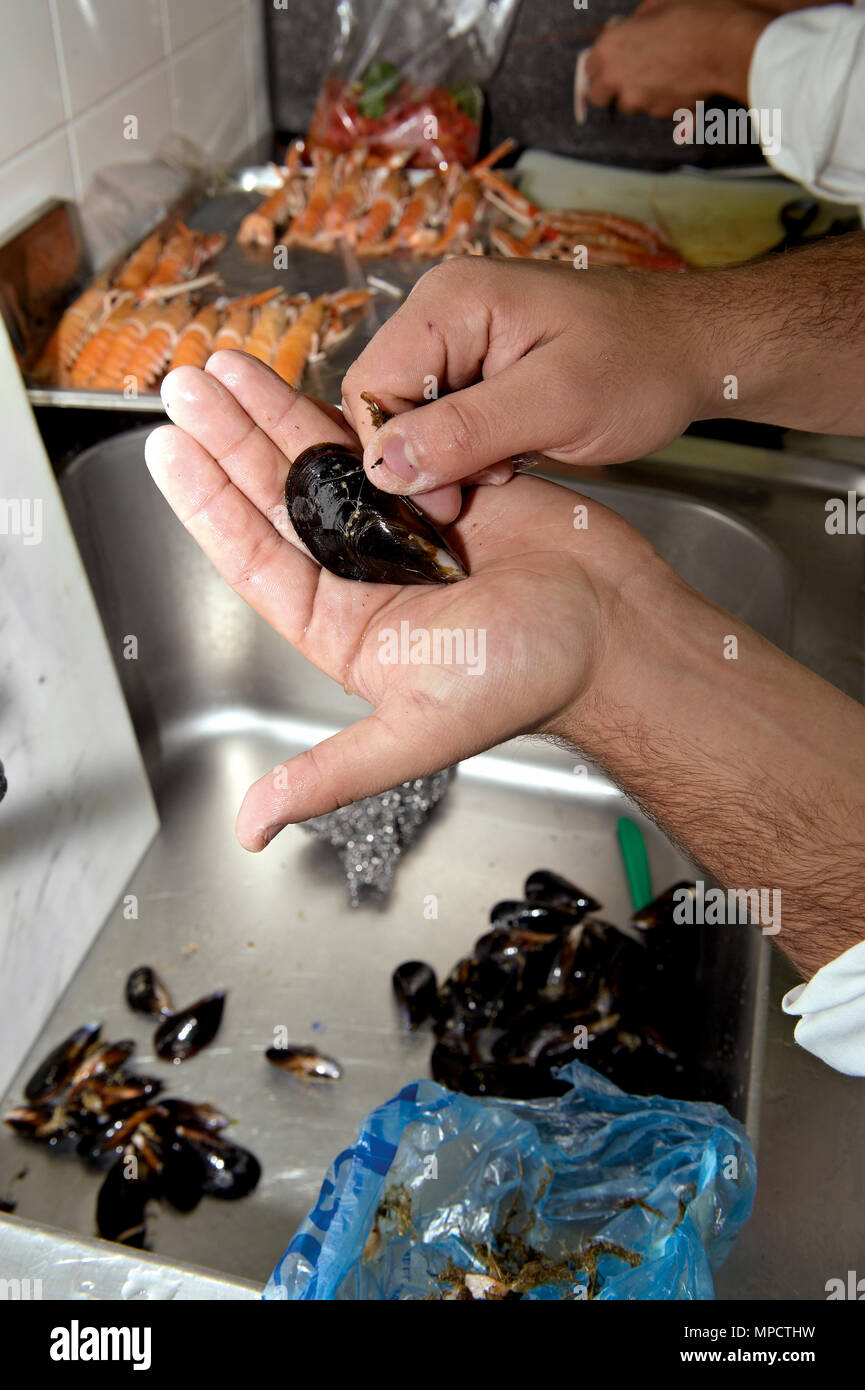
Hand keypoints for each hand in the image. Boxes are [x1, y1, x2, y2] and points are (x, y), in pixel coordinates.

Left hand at [144, 350, 662, 849]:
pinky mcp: (440, 482)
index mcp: (340, 623)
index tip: (168, 451)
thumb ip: (331, 774)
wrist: (613, 629)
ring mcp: (397, 522)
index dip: (207, 504)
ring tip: (223, 366)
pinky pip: (379, 438)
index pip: (254, 557)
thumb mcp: (417, 732)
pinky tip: (303, 372)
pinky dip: (343, 405)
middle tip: (184, 386)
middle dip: (227, 440)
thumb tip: (252, 828)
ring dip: (270, 411)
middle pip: (274, 496)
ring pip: (319, 459)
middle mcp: (358, 570)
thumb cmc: (528, 681)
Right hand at [342, 257, 713, 508]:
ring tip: (513, 459)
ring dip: (455, 456)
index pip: (369, 384)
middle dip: (429, 455)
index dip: (393, 450)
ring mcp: (461, 338)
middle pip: (386, 403)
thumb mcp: (555, 405)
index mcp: (450, 302)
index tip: (444, 494)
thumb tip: (385, 464)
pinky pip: (446, 419)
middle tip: (492, 475)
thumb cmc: (642, 366)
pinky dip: (473, 449)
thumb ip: (466, 431)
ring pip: (415, 419)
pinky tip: (515, 451)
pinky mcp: (479, 366)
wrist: (696, 352)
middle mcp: (443, 311)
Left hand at [584, 0, 771, 116]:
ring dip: (637, 96)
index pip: (589, 67)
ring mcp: (637, 99)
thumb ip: (637, 21)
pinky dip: (662, 100)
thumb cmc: (692, 17)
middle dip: (610, 90)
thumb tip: (634, 25)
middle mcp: (617, 77)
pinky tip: (678, 83)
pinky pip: (654, 109)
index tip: (612, 64)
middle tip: (627, 79)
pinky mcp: (658, 112)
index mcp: (610, 46)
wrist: (722, 44)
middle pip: (598, 96)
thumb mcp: (658, 5)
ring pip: (627, 106)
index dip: (602, 65)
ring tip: (659, 78)